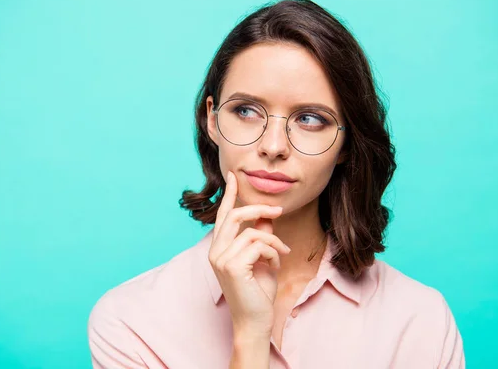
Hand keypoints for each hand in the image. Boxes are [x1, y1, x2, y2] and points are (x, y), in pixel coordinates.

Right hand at [208, 171, 290, 336]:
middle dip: (259, 209)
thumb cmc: (258, 293)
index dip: (229, 195)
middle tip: (279, 210)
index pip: (223, 216)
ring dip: (273, 241)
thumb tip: (267, 216)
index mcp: (219, 249)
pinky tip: (276, 265)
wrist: (255, 321)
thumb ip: (260, 236)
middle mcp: (215, 251)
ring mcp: (221, 258)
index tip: (234, 176)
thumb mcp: (262, 259)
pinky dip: (272, 251)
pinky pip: (258, 243)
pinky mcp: (232, 265)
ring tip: (282, 252)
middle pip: (235, 216)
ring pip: (252, 231)